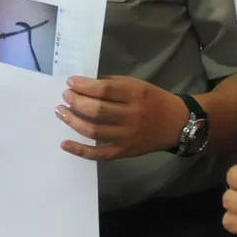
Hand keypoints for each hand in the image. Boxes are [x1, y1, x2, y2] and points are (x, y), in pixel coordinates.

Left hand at [56, 76, 185, 160]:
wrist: (175, 124)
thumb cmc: (153, 100)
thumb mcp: (137, 84)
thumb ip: (113, 84)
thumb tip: (84, 85)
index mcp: (135, 95)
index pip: (104, 90)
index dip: (84, 86)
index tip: (70, 82)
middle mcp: (131, 116)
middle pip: (96, 110)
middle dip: (76, 102)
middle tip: (65, 96)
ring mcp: (126, 136)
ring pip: (93, 131)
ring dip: (73, 121)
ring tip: (61, 112)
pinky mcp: (123, 152)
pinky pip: (99, 154)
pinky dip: (80, 150)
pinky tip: (65, 144)